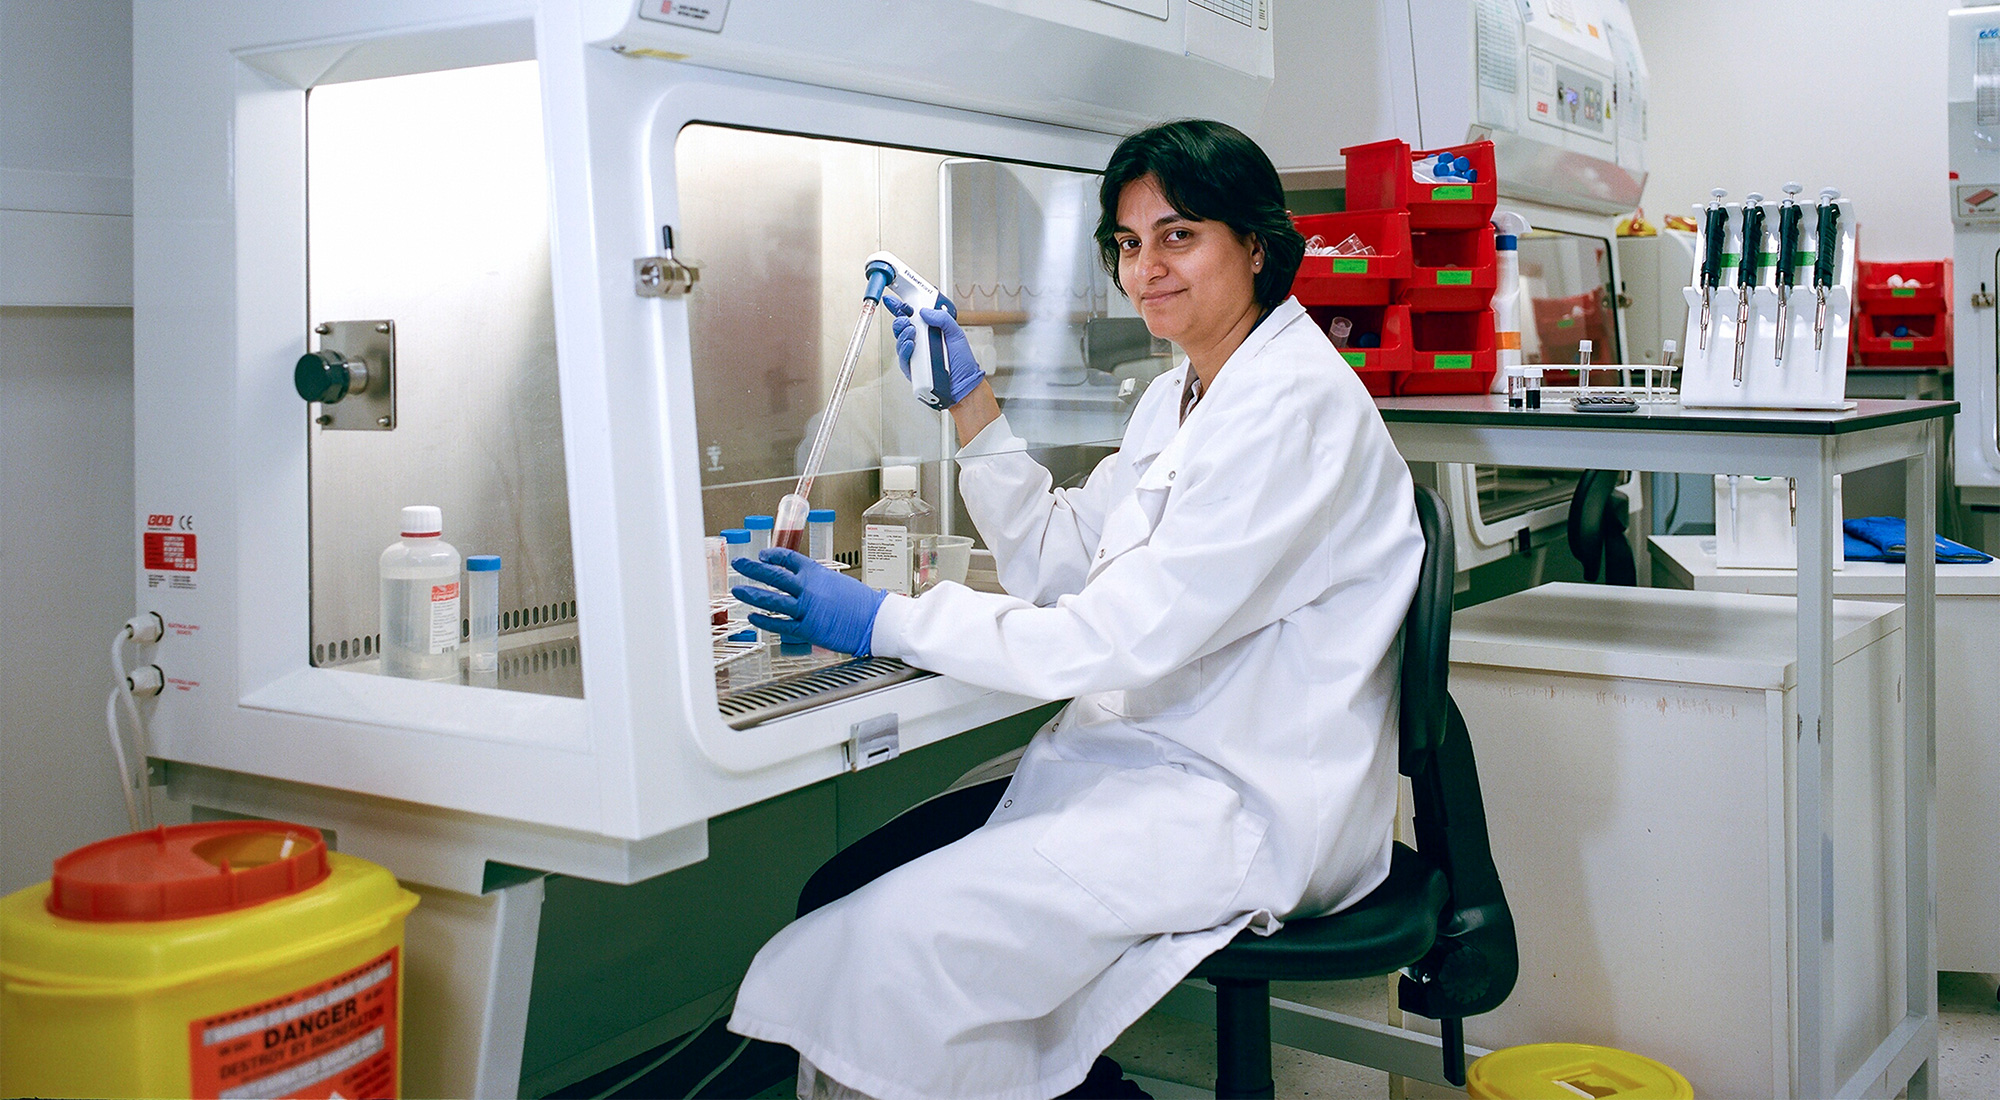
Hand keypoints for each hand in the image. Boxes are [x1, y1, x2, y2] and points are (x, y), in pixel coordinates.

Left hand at [732, 547, 888, 655]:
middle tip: (739, 564)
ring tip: (738, 590)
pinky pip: (779, 624)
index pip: (788, 558)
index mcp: (817, 573)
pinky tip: (754, 617)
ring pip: (771, 599)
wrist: (875, 620)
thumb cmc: (862, 603)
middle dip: (753, 568)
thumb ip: (818, 583)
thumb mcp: (838, 583)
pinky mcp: (807, 629)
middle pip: (773, 575)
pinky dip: (764, 620)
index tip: (762, 555)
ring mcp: (806, 609)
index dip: (772, 556)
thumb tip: (804, 585)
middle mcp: (808, 588)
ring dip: (752, 594)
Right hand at [883, 292, 985, 407]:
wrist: (964, 384)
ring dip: (903, 334)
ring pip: (900, 342)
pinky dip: (906, 349)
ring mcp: (915, 355)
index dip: (902, 308)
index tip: (894, 301)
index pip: (912, 317)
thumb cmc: (962, 362)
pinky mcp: (912, 368)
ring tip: (911, 331)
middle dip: (900, 320)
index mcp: (930, 331)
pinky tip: (911, 345)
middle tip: (904, 318)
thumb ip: (943, 319)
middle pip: (902, 328)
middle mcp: (920, 342)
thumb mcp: (956, 334)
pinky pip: (904, 358)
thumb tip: (925, 312)